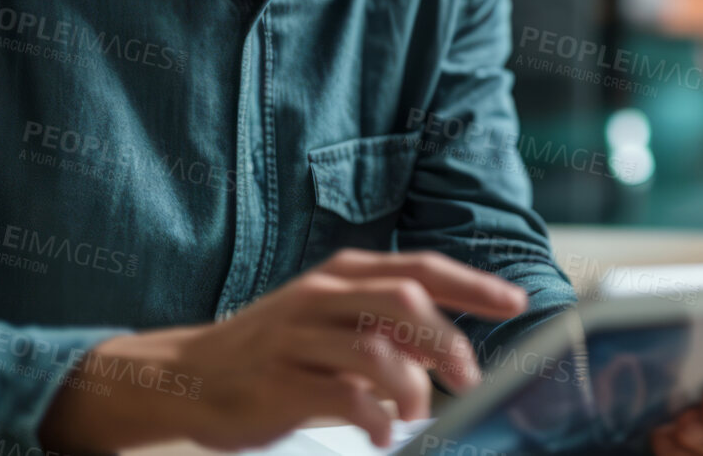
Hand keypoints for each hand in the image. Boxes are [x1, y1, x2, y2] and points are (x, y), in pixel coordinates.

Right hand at [39, 248, 526, 452]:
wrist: (186, 374)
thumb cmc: (274, 350)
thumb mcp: (332, 325)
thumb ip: (387, 330)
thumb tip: (449, 349)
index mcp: (342, 274)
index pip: (421, 268)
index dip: (473, 284)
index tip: (516, 303)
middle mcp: (322, 294)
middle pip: (406, 300)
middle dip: (449, 339)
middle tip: (469, 376)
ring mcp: (297, 336)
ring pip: (377, 347)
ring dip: (412, 386)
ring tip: (415, 413)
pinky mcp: (279, 381)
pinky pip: (343, 396)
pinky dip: (375, 419)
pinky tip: (380, 434)